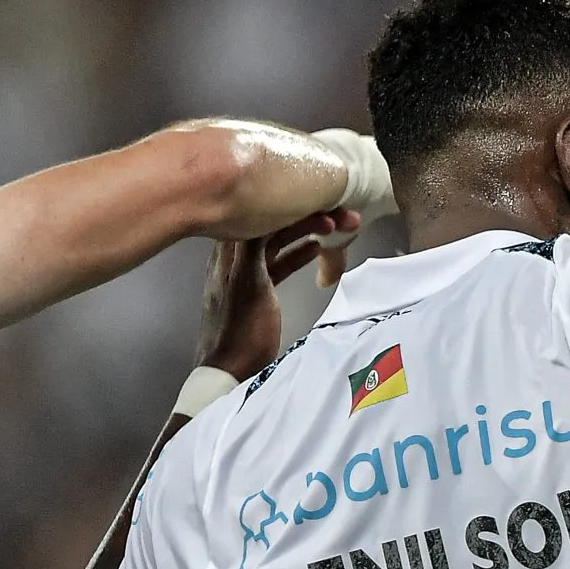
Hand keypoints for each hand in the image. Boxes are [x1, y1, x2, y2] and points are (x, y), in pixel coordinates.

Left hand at [197, 210, 352, 377]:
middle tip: (338, 213)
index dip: (289, 204)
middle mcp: (235, 256)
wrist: (230, 369)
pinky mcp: (257, 289)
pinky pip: (279, 262)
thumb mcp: (248, 282)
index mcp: (230, 252)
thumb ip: (252, 246)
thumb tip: (261, 210)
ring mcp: (245, 272)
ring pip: (277, 242)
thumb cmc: (241, 330)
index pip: (259, 214)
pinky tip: (316, 249)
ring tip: (334, 225)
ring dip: (304, 233)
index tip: (319, 199)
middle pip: (270, 225)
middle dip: (303, 216)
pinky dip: (298, 253)